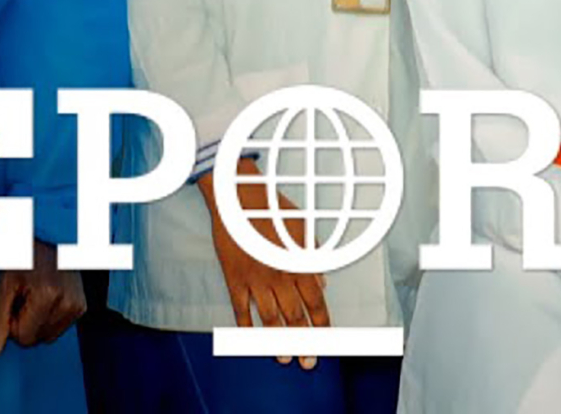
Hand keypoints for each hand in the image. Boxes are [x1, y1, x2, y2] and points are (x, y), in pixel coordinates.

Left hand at [0, 240, 86, 354]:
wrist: (50, 241)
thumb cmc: (24, 259)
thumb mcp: (4, 285)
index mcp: (47, 296)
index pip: (24, 338)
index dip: (12, 324)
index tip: (13, 303)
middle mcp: (67, 303)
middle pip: (37, 340)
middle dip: (25, 324)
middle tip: (24, 299)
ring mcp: (77, 305)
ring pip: (49, 337)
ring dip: (37, 323)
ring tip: (35, 298)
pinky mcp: (82, 307)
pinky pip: (59, 329)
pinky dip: (49, 319)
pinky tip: (47, 299)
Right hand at [200, 159, 329, 368]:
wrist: (239, 198)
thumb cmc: (273, 209)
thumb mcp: (303, 229)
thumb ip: (314, 258)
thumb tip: (322, 283)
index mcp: (299, 264)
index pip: (315, 302)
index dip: (322, 325)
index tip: (327, 342)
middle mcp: (279, 276)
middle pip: (294, 317)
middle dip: (304, 342)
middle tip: (308, 361)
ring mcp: (255, 280)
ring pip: (270, 319)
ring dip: (278, 340)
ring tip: (285, 356)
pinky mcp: (234, 279)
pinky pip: (241, 309)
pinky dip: (247, 326)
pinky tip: (252, 339)